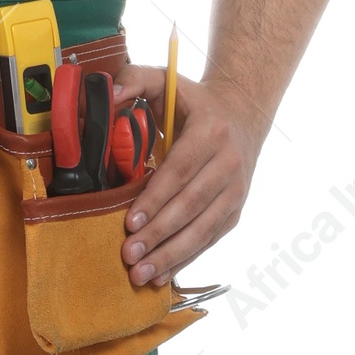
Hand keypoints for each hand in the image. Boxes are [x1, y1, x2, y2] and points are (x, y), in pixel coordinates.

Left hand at [112, 64, 263, 286]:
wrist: (243, 116)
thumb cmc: (194, 104)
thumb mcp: (167, 80)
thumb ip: (135, 79)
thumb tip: (110, 94)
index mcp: (211, 131)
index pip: (180, 170)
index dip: (155, 198)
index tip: (130, 221)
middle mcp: (230, 163)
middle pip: (191, 205)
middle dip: (159, 234)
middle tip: (129, 255)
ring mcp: (237, 190)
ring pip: (203, 229)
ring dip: (171, 254)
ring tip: (141, 274)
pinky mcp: (236, 210)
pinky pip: (210, 239)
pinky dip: (186, 259)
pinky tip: (161, 275)